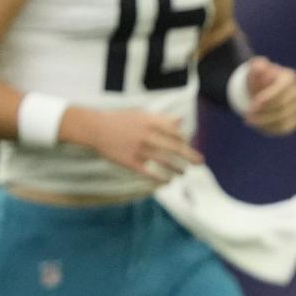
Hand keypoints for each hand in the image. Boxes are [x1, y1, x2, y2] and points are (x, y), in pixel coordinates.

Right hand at [60, 106, 201, 182]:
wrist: (94, 128)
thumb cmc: (119, 120)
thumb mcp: (140, 114)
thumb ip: (161, 119)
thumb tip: (181, 120)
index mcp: (150, 121)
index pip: (174, 131)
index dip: (183, 139)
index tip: (186, 144)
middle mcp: (146, 135)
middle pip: (174, 147)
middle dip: (189, 155)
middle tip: (200, 162)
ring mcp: (138, 149)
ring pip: (164, 161)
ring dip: (177, 168)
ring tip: (184, 173)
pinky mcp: (130, 162)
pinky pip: (149, 172)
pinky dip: (160, 178)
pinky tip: (168, 181)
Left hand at [243, 57, 295, 134]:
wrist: (264, 88)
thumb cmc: (258, 77)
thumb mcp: (254, 69)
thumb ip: (257, 66)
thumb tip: (260, 68)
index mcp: (290, 77)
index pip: (280, 93)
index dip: (266, 102)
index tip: (250, 108)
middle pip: (282, 108)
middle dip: (263, 115)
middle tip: (247, 117)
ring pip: (283, 121)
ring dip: (264, 123)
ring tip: (250, 121)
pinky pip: (285, 128)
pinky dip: (270, 129)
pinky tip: (259, 126)